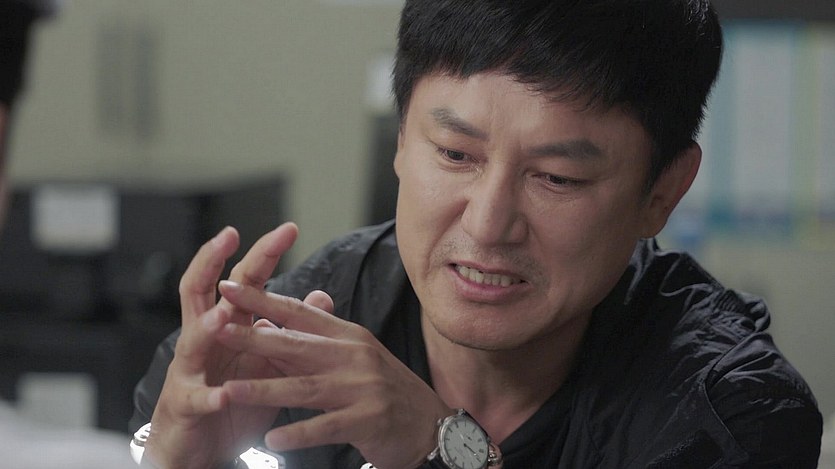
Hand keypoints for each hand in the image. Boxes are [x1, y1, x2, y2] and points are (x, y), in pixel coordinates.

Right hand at [143, 223, 299, 468]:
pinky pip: (194, 398)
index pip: (242, 281)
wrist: (200, 447)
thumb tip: (321, 295)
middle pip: (201, 291)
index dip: (262, 254)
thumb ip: (290, 327)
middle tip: (229, 235)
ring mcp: (189, 371)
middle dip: (212, 261)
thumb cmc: (232, 398)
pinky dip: (209, 396)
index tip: (289, 229)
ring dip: (208, 328)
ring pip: (192, 341)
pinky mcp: (184, 405)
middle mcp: (202, 340)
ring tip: (224, 315)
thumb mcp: (268, 359)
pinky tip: (223, 395)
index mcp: (226, 326)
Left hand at [214, 281, 452, 468]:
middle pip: (297, 345)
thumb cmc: (384, 389)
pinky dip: (299, 433)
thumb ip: (314, 343)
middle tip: (216, 330)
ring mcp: (362, 389)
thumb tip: (270, 326)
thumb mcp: (353, 357)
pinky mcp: (368, 420)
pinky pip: (327, 426)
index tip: (228, 288)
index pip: (300, 313)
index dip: (263, 300)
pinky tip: (272, 438)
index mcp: (348, 335)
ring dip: (265, 390)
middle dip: (253, 338)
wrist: (429, 423)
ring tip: (228, 392)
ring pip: (306, 388)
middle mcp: (355, 356)